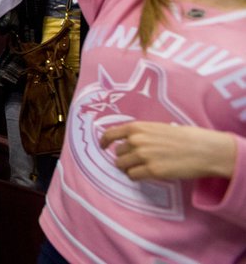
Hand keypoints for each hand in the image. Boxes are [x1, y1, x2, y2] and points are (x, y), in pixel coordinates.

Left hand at [100, 121, 236, 180]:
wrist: (203, 149)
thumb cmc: (184, 136)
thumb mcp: (158, 127)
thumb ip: (141, 133)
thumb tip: (129, 141)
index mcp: (137, 128)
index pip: (110, 134)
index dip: (104, 141)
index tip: (102, 146)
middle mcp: (136, 141)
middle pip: (118, 153)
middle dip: (124, 157)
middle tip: (135, 160)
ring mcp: (143, 156)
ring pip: (122, 166)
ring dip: (128, 168)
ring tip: (140, 168)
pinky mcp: (151, 171)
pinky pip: (133, 176)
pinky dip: (136, 177)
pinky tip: (144, 175)